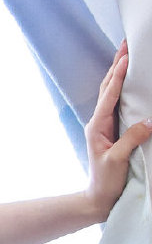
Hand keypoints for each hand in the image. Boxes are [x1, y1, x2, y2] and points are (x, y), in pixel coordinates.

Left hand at [84, 40, 151, 217]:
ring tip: (126, 56)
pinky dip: (122, 90)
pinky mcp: (113, 132)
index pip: (108, 95)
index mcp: (97, 125)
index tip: (125, 58)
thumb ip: (131, 139)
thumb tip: (150, 120)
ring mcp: (105, 126)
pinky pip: (118, 105)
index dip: (117, 76)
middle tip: (125, 45)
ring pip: (111, 94)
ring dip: (118, 74)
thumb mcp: (117, 159)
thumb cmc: (105, 180)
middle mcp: (99, 122)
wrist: (97, 198)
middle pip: (107, 88)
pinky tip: (129, 83)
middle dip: (116, 66)